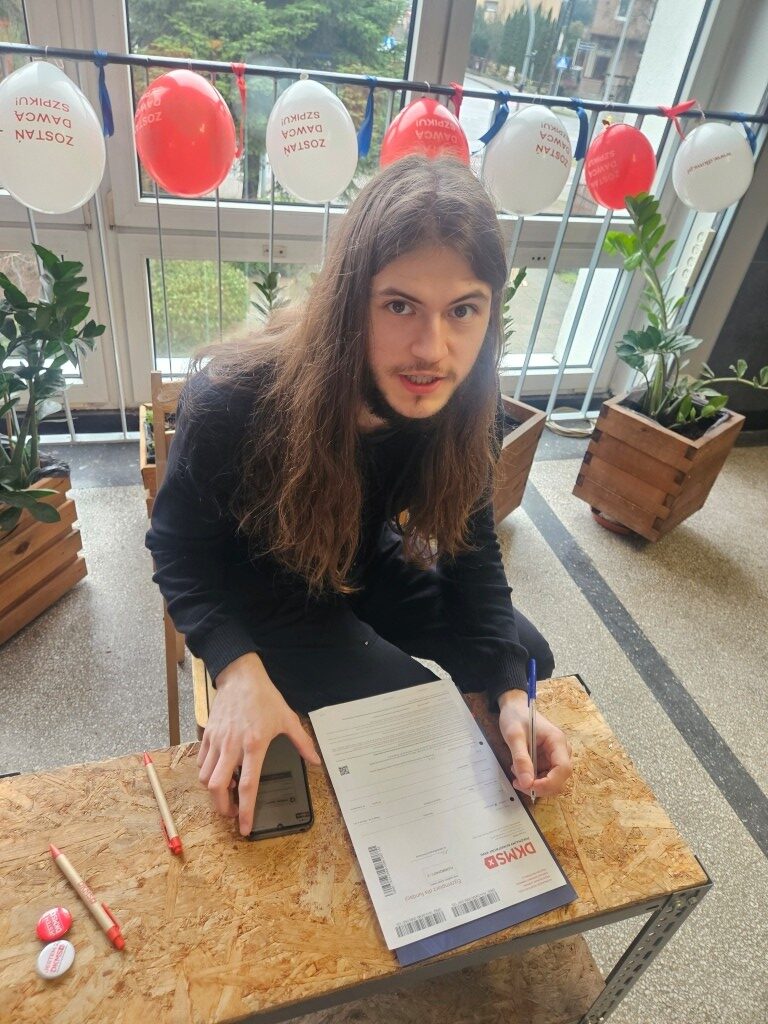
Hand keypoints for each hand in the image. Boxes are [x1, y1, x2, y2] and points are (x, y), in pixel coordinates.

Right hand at [196, 652, 321, 835]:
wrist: (241, 676)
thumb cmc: (264, 697)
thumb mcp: (288, 718)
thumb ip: (302, 742)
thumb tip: (315, 760)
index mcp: (254, 744)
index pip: (248, 785)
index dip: (246, 810)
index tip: (245, 827)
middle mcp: (232, 745)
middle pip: (218, 788)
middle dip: (222, 808)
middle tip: (232, 813)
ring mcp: (217, 740)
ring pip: (205, 777)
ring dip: (214, 792)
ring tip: (227, 793)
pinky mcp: (208, 735)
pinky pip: (202, 762)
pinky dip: (207, 773)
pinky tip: (219, 772)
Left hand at [497, 688, 572, 798]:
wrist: (514, 708)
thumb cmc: (516, 716)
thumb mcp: (514, 736)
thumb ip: (521, 759)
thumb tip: (527, 783)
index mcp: (557, 741)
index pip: (563, 769)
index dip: (549, 783)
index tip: (530, 786)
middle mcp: (561, 750)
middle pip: (559, 778)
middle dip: (540, 786)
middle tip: (517, 782)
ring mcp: (556, 756)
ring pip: (552, 780)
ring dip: (535, 783)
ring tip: (516, 771)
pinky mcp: (548, 759)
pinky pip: (545, 776)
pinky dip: (533, 778)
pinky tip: (520, 769)